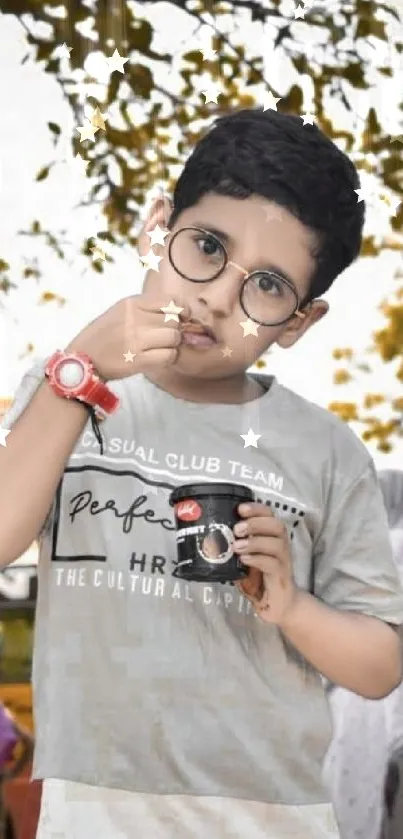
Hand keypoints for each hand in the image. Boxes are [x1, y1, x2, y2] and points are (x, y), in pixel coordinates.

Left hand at [233, 502, 299, 625]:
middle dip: (256, 523)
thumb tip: (210, 539)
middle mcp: (281, 546)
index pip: (270, 515)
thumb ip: (233, 549)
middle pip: (277, 526)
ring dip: (255, 542)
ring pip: (277, 544)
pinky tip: (244, 560)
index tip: (240, 508)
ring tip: (237, 546)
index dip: (257, 509)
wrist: (277, 606)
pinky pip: (273, 564)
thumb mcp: (243, 561)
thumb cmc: (259, 580)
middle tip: (237, 529)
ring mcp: (283, 562)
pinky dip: (258, 559)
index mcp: (271, 537)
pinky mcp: (281, 577)